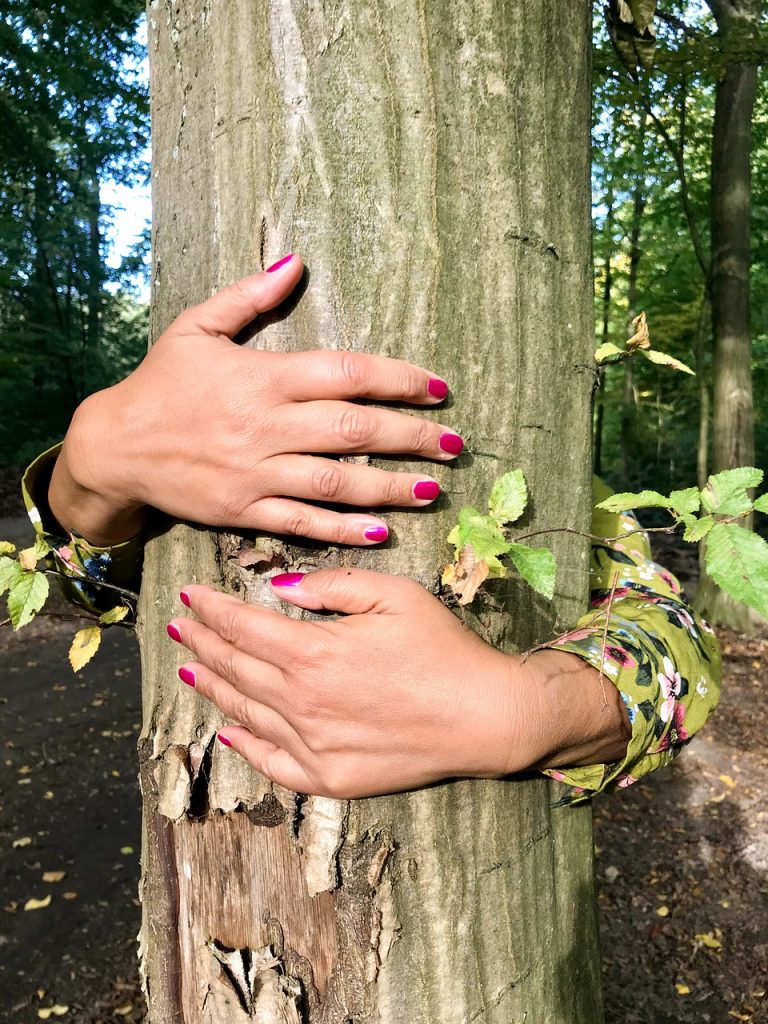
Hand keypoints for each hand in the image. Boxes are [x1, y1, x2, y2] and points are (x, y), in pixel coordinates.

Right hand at [50, 254, 461, 545]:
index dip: (398, 379)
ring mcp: (256, 473)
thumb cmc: (161, 384)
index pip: (346, 373)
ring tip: (433, 489)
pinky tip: (381, 530)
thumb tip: (296, 262)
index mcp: (262, 377)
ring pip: (337, 481)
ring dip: (391, 487)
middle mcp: (266, 426)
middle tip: (455, 444)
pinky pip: (302, 522)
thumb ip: (249, 296)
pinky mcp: (244, 511)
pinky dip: (343, 528)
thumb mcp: (196, 327)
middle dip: (412, 437)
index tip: (438, 388)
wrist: (114, 446)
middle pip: (354, 429)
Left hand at [166, 570, 630, 797]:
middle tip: (179, 628)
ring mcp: (312, 745)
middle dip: (202, 643)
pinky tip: (230, 732)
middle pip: (236, 668)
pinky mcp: (330, 777)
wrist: (484, 716)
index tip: (189, 596)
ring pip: (245, 712)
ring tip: (191, 670)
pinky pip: (273, 762)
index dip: (211, 609)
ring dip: (214, 687)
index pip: (242, 626)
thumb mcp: (393, 594)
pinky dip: (246, 745)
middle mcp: (301, 702)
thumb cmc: (443, 648)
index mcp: (313, 652)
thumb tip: (280, 588)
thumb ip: (330, 585)